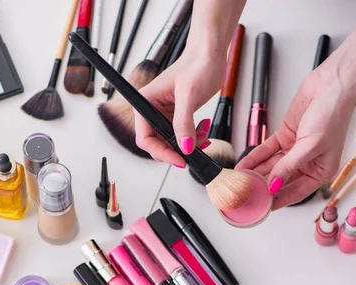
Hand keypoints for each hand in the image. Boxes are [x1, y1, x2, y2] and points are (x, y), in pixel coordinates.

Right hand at [133, 51, 224, 166]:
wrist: (210, 53)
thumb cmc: (196, 64)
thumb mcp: (189, 96)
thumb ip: (184, 123)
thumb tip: (184, 147)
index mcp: (146, 103)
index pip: (145, 138)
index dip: (161, 152)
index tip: (178, 159)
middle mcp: (153, 109)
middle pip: (157, 143)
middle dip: (176, 149)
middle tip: (193, 150)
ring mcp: (165, 113)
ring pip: (171, 142)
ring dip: (188, 144)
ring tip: (203, 135)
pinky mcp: (178, 115)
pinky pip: (182, 135)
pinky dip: (194, 137)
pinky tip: (203, 128)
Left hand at [236, 67, 355, 208]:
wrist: (331, 85)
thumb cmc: (333, 115)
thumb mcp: (311, 146)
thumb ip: (289, 167)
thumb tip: (273, 186)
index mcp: (321, 171)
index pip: (295, 192)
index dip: (277, 201)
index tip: (260, 208)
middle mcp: (308, 162)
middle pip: (280, 180)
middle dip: (262, 187)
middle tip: (244, 194)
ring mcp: (295, 149)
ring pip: (271, 166)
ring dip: (255, 173)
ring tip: (239, 181)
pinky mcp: (285, 136)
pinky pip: (267, 151)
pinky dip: (254, 158)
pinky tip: (242, 165)